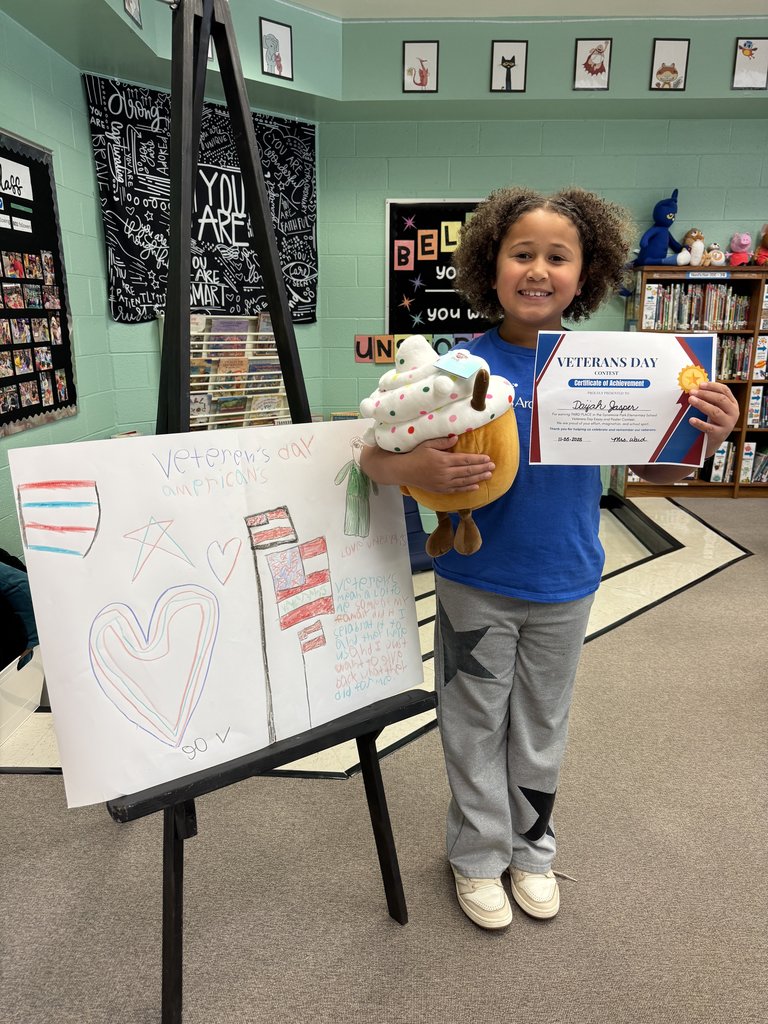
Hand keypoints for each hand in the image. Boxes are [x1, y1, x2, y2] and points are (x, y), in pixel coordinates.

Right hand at [360, 436, 493, 492]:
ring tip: (489, 475)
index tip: (488, 458)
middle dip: (482, 468)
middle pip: (468, 471)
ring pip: (465, 481)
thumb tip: (456, 438)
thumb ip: (442, 441)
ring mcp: (443, 483)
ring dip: (478, 478)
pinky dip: (468, 488)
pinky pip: (457, 490)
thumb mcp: (428, 444)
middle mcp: (445, 473)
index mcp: (443, 460)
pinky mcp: (441, 490)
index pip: (465, 459)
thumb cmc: (415, 455)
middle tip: (493, 466)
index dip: (478, 459)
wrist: (404, 471)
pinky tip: (476, 486)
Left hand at [687, 381, 739, 455]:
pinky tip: (691, 420)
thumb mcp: (715, 409)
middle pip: (720, 400)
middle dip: (705, 394)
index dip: (712, 386)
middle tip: (692, 392)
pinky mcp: (720, 434)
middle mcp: (733, 413)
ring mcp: (728, 424)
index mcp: (732, 404)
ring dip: (702, 404)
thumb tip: (696, 387)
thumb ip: (710, 399)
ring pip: (715, 412)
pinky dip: (699, 423)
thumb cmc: (713, 422)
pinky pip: (709, 428)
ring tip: (691, 400)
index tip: (700, 384)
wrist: (713, 442)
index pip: (725, 390)